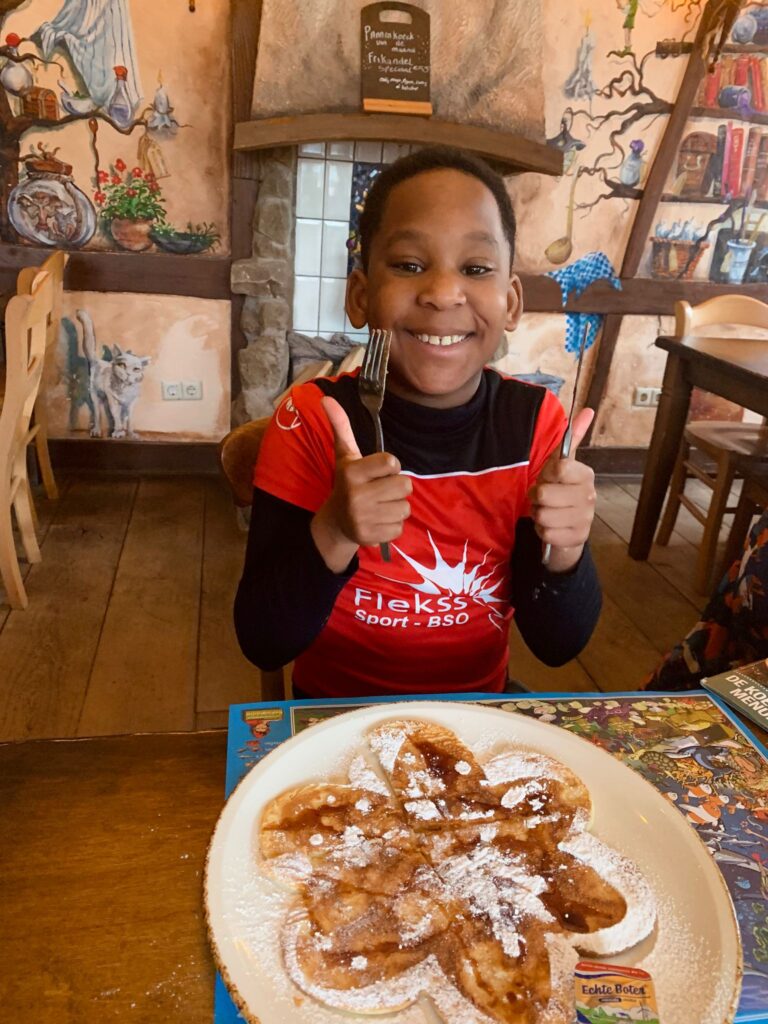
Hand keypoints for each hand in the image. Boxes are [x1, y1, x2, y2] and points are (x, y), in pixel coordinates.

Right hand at [310, 397, 411, 572]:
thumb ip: (340, 426)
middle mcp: (356, 496)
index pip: (392, 463)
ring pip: (405, 508)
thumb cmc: (347, 482)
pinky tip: (378, 521)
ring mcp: (363, 519)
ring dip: (396, 506)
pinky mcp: (370, 537)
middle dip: (397, 487)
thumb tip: (327, 398)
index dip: (390, 466)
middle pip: (404, 486)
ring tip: (379, 505)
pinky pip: (400, 527)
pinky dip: (393, 525)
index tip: (378, 471)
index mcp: (352, 472)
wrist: (336, 522)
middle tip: (380, 490)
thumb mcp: (345, 455)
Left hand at [528, 408, 596, 573]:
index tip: (550, 477)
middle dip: (537, 497)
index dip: (546, 474)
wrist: (570, 527)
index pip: (559, 468)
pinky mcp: (577, 538)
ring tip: (547, 511)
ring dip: (538, 514)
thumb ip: (573, 438)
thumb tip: (588, 410)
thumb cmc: (562, 490)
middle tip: (544, 497)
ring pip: (542, 515)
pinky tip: (551, 526)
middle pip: (545, 494)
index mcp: (586, 475)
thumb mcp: (563, 464)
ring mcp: (585, 519)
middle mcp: (589, 496)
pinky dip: (542, 530)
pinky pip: (545, 533)